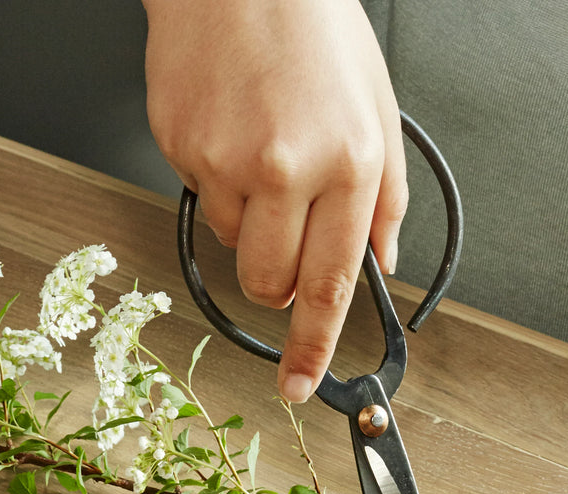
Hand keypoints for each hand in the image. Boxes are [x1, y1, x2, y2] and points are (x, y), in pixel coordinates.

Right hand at [143, 0, 405, 401]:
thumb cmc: (313, 29)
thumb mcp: (378, 111)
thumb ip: (385, 200)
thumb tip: (379, 265)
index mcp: (347, 163)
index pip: (330, 286)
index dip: (314, 347)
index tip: (302, 384)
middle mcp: (286, 167)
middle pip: (270, 285)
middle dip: (279, 282)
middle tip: (288, 232)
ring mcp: (226, 160)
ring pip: (235, 247)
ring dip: (251, 223)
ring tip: (263, 152)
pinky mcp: (182, 147)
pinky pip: (203, 202)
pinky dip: (220, 183)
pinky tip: (234, 131)